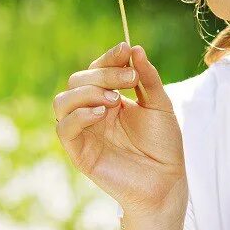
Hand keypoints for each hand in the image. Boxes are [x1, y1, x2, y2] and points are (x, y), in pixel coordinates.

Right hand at [53, 42, 185, 221]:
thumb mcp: (160, 105)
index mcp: (109, 98)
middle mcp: (92, 112)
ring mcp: (84, 132)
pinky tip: (100, 114)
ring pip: (62, 101)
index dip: (108, 57)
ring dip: (87, 93)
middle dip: (102, 74)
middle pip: (78, 80)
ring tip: (114, 100)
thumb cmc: (164, 146)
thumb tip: (135, 48)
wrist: (167, 181)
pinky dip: (78, 116)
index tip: (125, 50)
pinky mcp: (79, 152)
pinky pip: (63, 128)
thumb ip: (148, 78)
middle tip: (129, 79)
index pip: (97, 69)